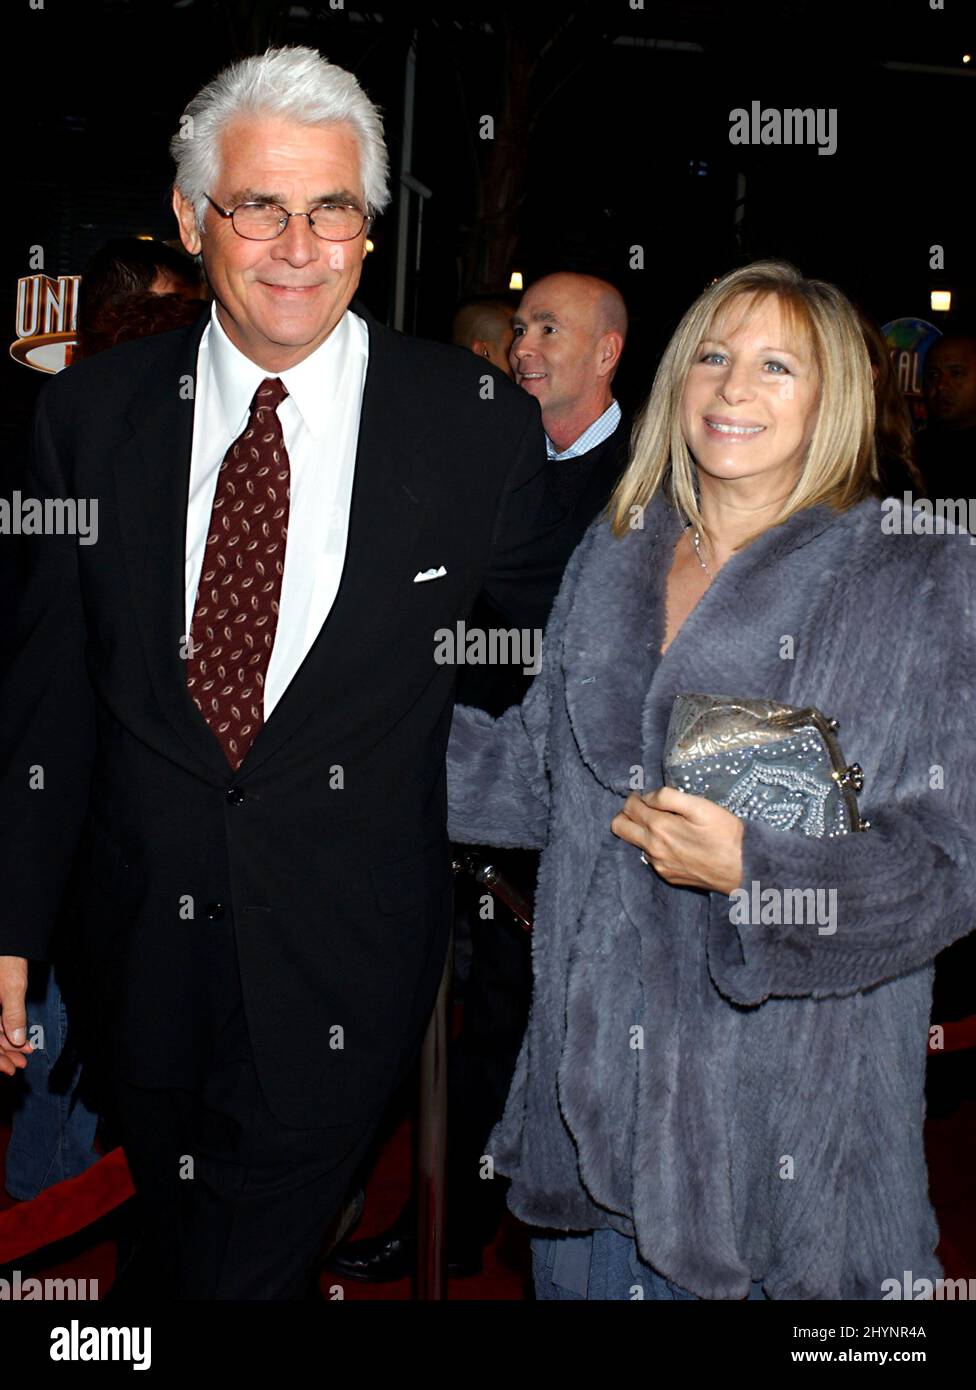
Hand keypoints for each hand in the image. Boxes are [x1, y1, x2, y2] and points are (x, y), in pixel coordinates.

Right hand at [0, 956, 32, 1077]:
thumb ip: (13, 1013)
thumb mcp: (12, 985)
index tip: (9, 1069)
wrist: (7, 935)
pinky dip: (5, 1029)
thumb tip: (17, 1040)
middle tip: (21, 1064)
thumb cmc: (6, 958)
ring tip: (25, 1053)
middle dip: (3, 1053)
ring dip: (6, 1043)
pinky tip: (20, 1038)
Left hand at [611, 786, 743, 895]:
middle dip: (627, 814)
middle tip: (646, 809)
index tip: (645, 796)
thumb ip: (669, 797)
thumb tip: (648, 797)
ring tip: (667, 825)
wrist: (743, 868)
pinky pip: (651, 858)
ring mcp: (659, 865)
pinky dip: (656, 847)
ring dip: (643, 831)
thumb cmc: (725, 834)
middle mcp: (653, 848)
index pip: (629, 808)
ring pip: (636, 843)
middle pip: (620, 828)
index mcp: (659, 827)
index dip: (634, 797)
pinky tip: (676, 843)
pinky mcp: (668, 876)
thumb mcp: (700, 806)